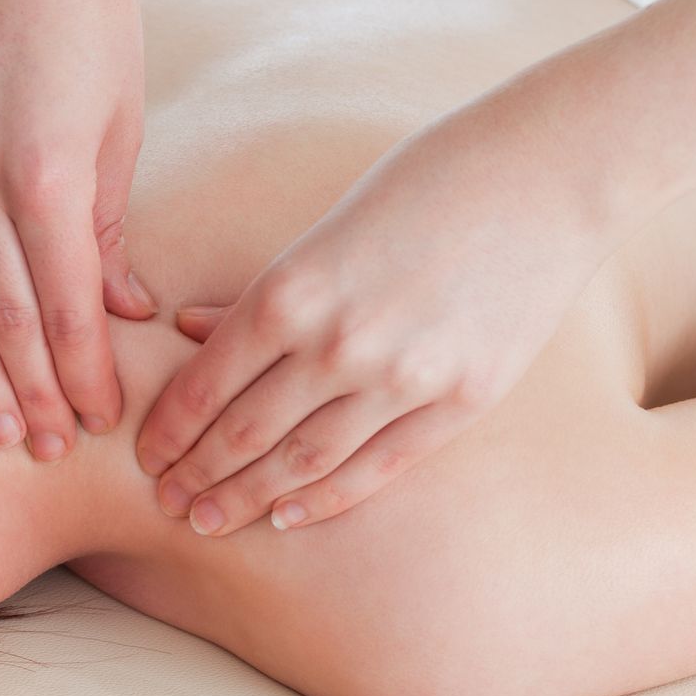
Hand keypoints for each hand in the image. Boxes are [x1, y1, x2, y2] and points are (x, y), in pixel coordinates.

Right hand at [0, 0, 157, 462]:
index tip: (101, 421)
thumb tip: (119, 310)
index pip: (63, 308)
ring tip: (1, 426)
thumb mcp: (121, 126)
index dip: (81, 374)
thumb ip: (111, 226)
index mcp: (42, 174)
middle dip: (27, 393)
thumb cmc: (94, 17)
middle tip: (47, 449)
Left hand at [136, 106, 615, 534]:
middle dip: (196, 473)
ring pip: (303, 462)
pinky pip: (378, 468)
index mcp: (292, 288)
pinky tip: (288, 515)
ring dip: (248, 497)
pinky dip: (326, 498)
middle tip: (167, 501)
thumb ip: (264, 293)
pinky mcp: (462, 400)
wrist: (549, 172)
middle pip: (244, 433)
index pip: (206, 383)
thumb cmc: (429, 180)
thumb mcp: (329, 226)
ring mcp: (403, 379)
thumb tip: (186, 330)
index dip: (168, 428)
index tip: (145, 454)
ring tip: (211, 522)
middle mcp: (338, 343)